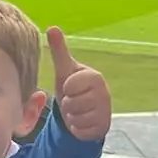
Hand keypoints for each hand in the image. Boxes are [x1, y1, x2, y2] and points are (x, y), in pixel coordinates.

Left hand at [47, 26, 109, 141]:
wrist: (84, 111)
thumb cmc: (73, 88)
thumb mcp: (65, 70)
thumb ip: (59, 50)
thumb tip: (52, 27)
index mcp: (95, 77)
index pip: (71, 85)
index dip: (66, 88)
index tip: (71, 87)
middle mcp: (105, 94)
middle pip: (72, 103)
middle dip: (68, 104)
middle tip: (74, 100)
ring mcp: (105, 112)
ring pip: (76, 117)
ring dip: (72, 116)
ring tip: (78, 110)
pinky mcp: (102, 128)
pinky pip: (81, 130)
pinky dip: (77, 128)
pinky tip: (82, 121)